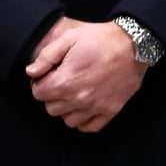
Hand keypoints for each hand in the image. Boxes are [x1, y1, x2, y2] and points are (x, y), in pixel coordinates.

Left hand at [26, 19, 145, 132]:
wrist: (134, 44)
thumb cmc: (101, 39)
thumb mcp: (70, 38)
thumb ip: (46, 56)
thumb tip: (31, 72)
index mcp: (65, 81)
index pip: (38, 93)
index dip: (41, 82)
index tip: (51, 73)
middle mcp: (78, 99)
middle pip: (51, 108)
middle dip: (53, 94)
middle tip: (64, 80)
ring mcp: (95, 107)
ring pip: (68, 120)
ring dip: (67, 108)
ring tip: (76, 91)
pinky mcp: (111, 110)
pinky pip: (89, 127)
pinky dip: (84, 119)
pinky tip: (86, 104)